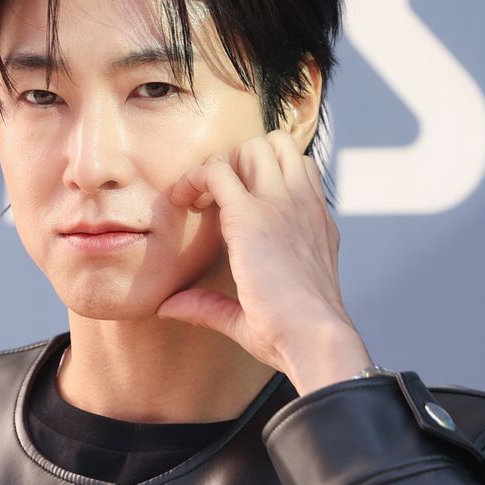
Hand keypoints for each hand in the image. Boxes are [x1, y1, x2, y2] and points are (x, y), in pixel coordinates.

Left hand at [155, 130, 372, 387]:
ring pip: (254, 145)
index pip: (298, 170)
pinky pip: (217, 170)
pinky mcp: (252, 215)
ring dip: (223, 162)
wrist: (313, 339)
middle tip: (214, 194)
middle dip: (241, 159)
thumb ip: (210, 305)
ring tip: (200, 195)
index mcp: (315, 224)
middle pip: (277, 146)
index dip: (263, 175)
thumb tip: (169, 307)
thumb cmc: (292, 336)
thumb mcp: (251, 316)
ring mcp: (281, 204)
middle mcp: (303, 205)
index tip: (232, 204)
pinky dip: (194, 178)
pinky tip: (181, 201)